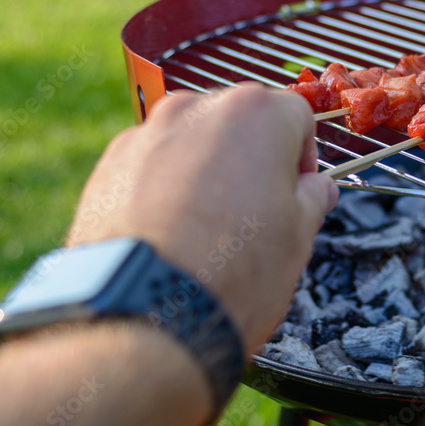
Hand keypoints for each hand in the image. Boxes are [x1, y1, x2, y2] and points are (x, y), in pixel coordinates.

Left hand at [67, 84, 337, 350]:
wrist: (144, 315)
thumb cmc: (232, 273)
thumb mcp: (298, 237)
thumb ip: (311, 199)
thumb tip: (315, 189)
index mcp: (257, 115)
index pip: (296, 116)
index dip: (303, 156)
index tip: (298, 191)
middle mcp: (199, 110)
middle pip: (239, 122)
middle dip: (252, 159)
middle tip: (256, 213)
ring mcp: (148, 134)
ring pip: (192, 141)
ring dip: (206, 170)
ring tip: (207, 229)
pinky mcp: (110, 165)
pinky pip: (150, 165)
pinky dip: (163, 187)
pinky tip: (170, 234)